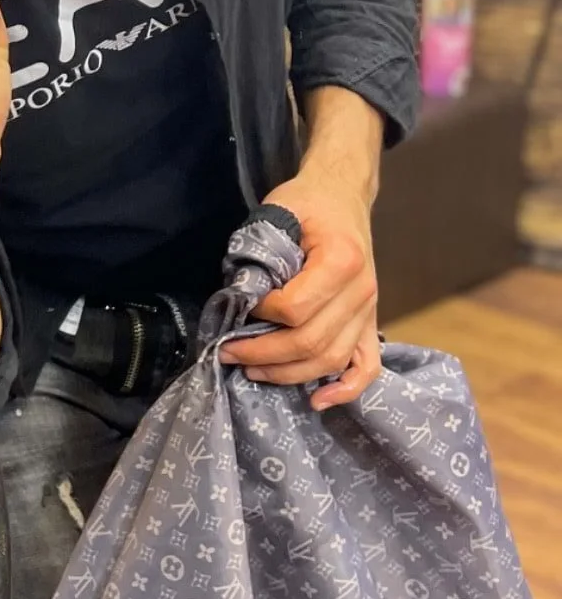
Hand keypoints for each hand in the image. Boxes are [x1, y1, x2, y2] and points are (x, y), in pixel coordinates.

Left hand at [225, 172, 381, 409]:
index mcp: (341, 260)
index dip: (262, 314)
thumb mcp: (278, 212)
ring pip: (332, 360)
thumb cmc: (307, 204)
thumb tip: (240, 297)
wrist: (342, 197)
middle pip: (312, 342)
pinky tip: (318, 401)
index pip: (295, 308)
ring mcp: (370, 311)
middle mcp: (362, 291)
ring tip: (252, 371)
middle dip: (263, 354)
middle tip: (227, 352)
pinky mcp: (369, 322)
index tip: (241, 306)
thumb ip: (260, 252)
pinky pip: (367, 366)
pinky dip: (345, 389)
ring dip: (288, 374)